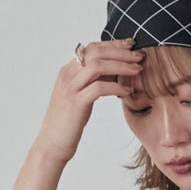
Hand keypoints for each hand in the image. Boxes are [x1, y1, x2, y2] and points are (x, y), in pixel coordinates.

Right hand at [34, 38, 144, 162]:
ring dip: (121, 65)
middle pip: (96, 52)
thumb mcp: (81, 97)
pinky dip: (116, 87)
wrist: (51, 145)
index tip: (131, 45)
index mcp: (68, 71)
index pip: (92, 48)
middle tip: (139, 55)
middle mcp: (68, 75)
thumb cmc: (68, 123)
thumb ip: (93, 81)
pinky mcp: (76, 103)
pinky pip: (99, 88)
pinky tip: (127, 92)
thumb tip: (114, 71)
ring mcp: (70, 88)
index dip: (113, 44)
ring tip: (137, 69)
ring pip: (98, 65)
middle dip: (121, 52)